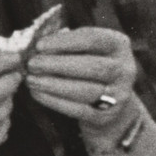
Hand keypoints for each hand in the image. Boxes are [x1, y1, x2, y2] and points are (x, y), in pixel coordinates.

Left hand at [24, 26, 141, 142]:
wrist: (111, 103)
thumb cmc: (87, 67)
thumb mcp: (83, 50)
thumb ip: (63, 44)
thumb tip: (32, 45)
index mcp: (118, 45)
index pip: (94, 39)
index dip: (66, 41)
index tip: (40, 45)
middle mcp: (125, 69)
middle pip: (93, 66)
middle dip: (58, 65)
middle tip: (32, 64)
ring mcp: (119, 94)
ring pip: (87, 90)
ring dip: (54, 85)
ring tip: (31, 80)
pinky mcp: (107, 116)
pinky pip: (80, 110)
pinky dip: (55, 102)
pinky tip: (36, 94)